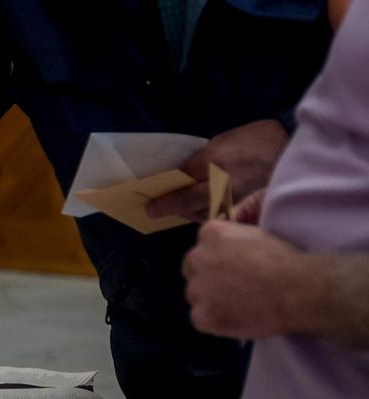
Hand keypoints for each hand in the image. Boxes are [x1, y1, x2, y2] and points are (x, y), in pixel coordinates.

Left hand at [146, 120, 288, 222]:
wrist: (291, 148)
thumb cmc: (255, 140)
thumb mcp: (221, 142)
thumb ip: (199, 161)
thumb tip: (181, 177)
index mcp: (212, 163)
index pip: (180, 185)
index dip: (163, 198)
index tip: (149, 207)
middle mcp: (219, 185)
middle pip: (187, 203)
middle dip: (170, 207)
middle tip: (154, 210)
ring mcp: (232, 200)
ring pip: (200, 214)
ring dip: (186, 212)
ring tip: (178, 209)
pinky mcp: (245, 210)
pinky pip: (218, 217)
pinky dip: (206, 216)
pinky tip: (202, 212)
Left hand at [182, 219, 309, 339]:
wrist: (296, 289)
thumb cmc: (285, 259)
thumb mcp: (258, 234)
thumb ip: (236, 239)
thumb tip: (231, 248)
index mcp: (211, 233)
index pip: (204, 245)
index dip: (218, 257)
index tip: (233, 266)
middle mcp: (197, 258)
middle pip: (193, 269)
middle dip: (207, 277)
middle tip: (231, 287)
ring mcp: (197, 288)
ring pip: (195, 295)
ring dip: (210, 299)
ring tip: (237, 305)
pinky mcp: (201, 315)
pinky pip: (200, 318)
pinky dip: (214, 321)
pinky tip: (234, 319)